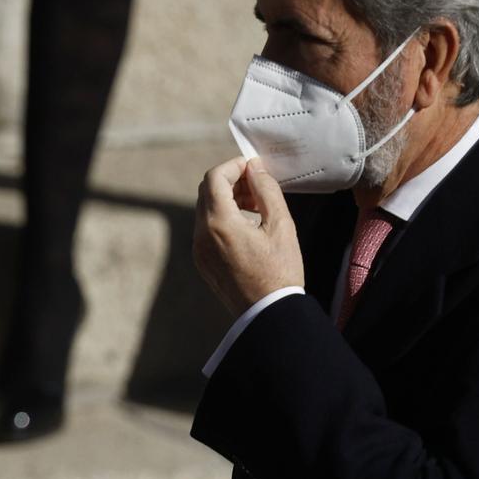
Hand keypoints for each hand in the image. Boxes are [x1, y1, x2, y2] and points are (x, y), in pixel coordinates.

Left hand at [193, 158, 304, 315]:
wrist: (268, 312)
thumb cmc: (280, 270)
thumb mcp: (281, 225)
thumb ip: (266, 190)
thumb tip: (255, 168)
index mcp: (219, 223)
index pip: (215, 177)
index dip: (233, 166)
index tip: (254, 168)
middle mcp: (201, 234)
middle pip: (206, 191)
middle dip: (230, 181)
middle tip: (257, 186)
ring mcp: (197, 249)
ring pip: (205, 210)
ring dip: (226, 200)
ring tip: (256, 206)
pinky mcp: (201, 261)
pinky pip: (205, 229)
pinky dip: (222, 218)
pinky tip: (247, 226)